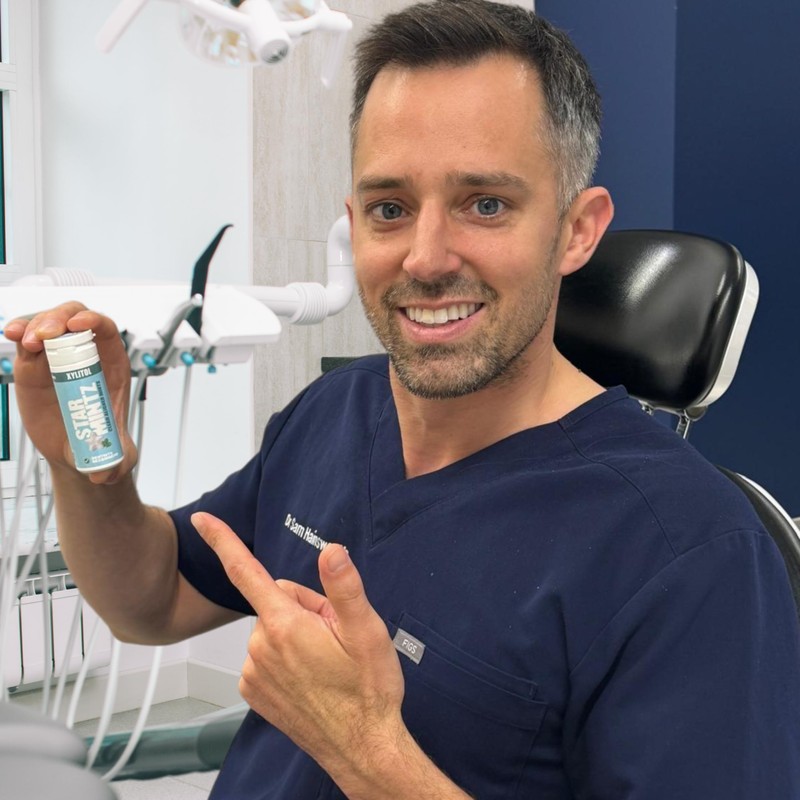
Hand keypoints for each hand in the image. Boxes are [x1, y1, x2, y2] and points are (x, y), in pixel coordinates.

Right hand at [3, 303, 136, 481]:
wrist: (78, 450)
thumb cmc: (101, 443)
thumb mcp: (115, 455)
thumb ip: (113, 464)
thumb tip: (103, 474)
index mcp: (112, 366)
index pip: (107, 332)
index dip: (94, 321)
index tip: (79, 325)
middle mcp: (85, 355)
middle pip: (75, 318)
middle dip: (59, 319)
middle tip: (45, 335)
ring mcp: (58, 358)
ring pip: (47, 324)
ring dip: (35, 323)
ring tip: (25, 339)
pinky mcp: (35, 367)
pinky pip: (26, 341)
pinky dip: (18, 332)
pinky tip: (10, 332)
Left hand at [191, 512, 406, 773]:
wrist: (362, 747)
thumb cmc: (367, 689)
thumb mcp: (367, 631)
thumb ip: (343, 587)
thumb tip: (330, 550)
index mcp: (286, 624)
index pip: (246, 571)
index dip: (222, 541)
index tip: (202, 520)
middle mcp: (261, 646)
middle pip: (277, 601)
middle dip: (304, 608)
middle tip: (335, 636)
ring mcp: (254, 672)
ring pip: (273, 630)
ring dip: (296, 636)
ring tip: (326, 661)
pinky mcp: (254, 693)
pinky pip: (265, 656)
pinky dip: (285, 659)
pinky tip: (310, 676)